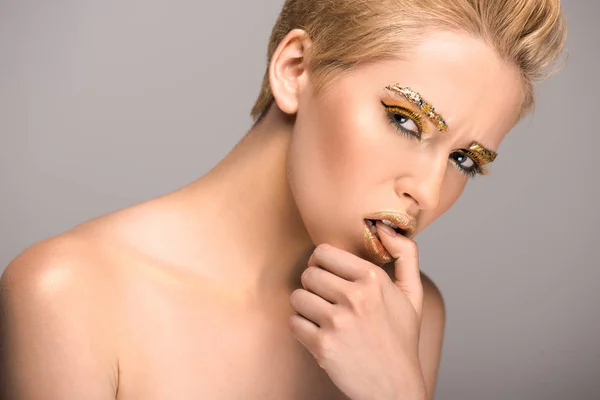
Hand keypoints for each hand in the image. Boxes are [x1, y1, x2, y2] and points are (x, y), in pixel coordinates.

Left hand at [288, 221, 426, 399]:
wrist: (396, 387)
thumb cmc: (401, 339)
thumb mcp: (412, 294)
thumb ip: (406, 255)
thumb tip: (385, 227)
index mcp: (373, 279)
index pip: (324, 252)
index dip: (322, 264)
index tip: (329, 276)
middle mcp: (354, 297)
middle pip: (308, 274)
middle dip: (314, 286)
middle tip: (327, 300)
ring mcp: (337, 322)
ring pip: (297, 297)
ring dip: (306, 308)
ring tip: (323, 318)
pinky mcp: (322, 346)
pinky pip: (293, 323)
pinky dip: (301, 329)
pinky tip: (319, 335)